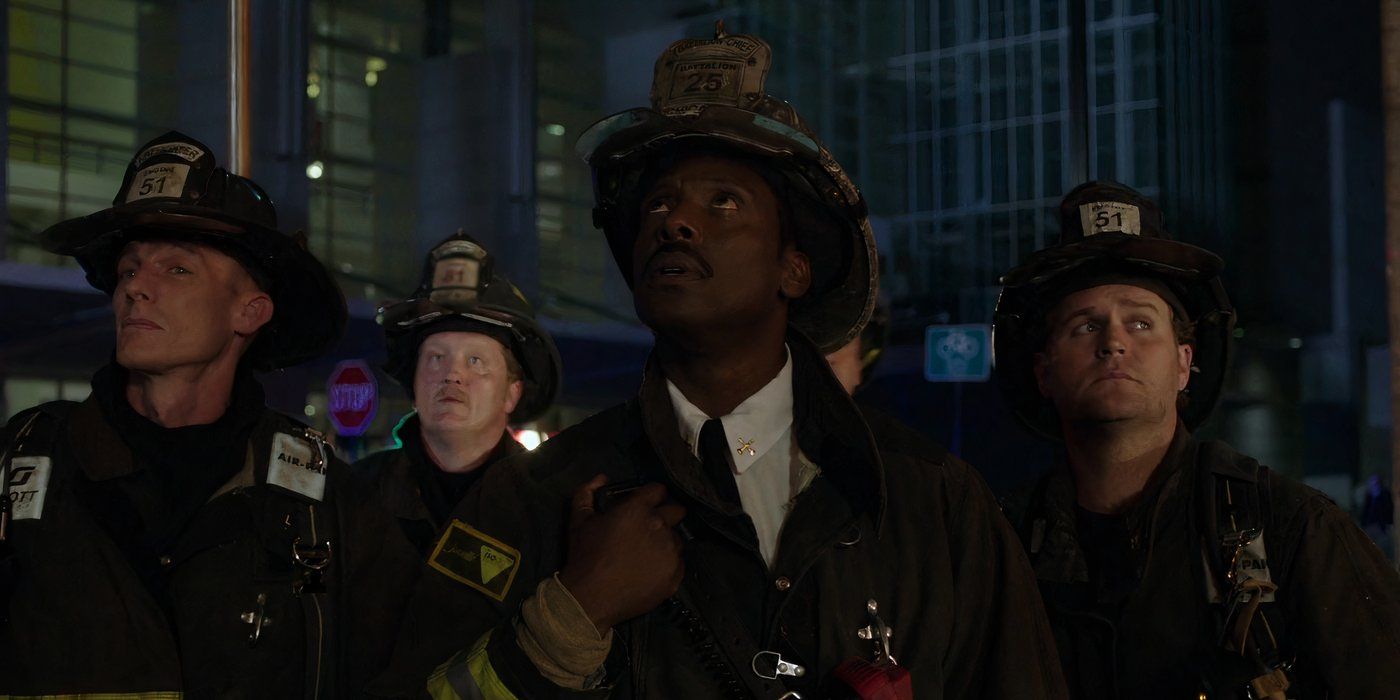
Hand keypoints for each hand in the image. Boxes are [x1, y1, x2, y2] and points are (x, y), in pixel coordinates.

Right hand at [557, 474, 686, 633]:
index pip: (659, 489)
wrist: (590, 599)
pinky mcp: (674, 574)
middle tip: (651, 526)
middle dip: (667, 514)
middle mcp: (660, 526)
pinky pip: (678, 563)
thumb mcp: (579, 521)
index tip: (646, 503)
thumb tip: (602, 477)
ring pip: (677, 538)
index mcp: (638, 509)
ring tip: (649, 553)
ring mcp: (670, 552)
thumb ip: (587, 493)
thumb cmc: (585, 557)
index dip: (652, 495)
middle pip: (677, 510)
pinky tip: (651, 570)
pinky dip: (668, 564)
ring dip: (666, 541)